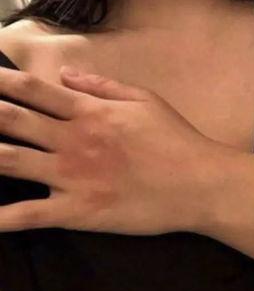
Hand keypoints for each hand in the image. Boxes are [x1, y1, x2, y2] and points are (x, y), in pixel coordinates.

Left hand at [0, 66, 227, 235]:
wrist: (196, 182)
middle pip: (14, 121)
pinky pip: (29, 215)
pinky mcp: (76, 210)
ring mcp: (71, 176)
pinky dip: (1, 217)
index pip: (35, 90)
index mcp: (89, 111)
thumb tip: (68, 74)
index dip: (2, 81)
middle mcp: (73, 140)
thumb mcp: (143, 99)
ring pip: (11, 161)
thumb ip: (102, 86)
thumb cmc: (173, 137)